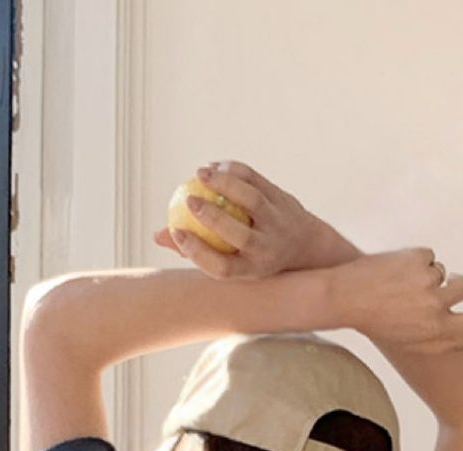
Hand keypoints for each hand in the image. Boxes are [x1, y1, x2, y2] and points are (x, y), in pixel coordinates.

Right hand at [153, 159, 320, 278]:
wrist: (304, 246)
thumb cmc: (253, 255)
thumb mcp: (230, 260)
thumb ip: (195, 249)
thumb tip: (158, 235)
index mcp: (252, 271)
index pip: (222, 268)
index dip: (197, 252)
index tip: (177, 231)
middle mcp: (268, 250)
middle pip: (240, 236)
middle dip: (213, 217)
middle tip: (189, 198)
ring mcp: (280, 224)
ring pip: (252, 200)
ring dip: (225, 184)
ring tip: (200, 172)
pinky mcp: (285, 200)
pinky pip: (257, 180)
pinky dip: (235, 170)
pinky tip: (215, 167)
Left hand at [327, 247, 462, 351]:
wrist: (348, 296)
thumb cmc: (378, 323)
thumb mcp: (409, 342)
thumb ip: (439, 342)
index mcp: (436, 329)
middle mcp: (437, 305)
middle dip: (459, 282)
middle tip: (442, 284)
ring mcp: (429, 279)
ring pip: (443, 270)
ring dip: (427, 274)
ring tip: (400, 283)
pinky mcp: (419, 258)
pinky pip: (428, 256)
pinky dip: (414, 261)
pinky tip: (393, 271)